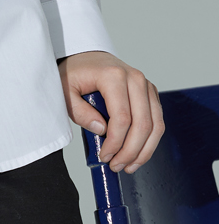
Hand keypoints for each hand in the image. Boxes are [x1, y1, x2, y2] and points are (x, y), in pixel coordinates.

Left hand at [58, 50, 164, 173]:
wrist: (86, 58)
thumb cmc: (75, 73)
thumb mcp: (66, 91)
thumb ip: (80, 112)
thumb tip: (101, 131)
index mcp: (113, 75)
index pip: (122, 118)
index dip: (115, 143)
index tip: (104, 156)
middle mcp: (135, 78)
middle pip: (143, 124)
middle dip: (130, 151)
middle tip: (116, 166)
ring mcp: (145, 85)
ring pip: (155, 125)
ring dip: (144, 151)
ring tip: (127, 166)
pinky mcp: (150, 93)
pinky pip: (157, 122)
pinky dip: (150, 141)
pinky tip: (136, 154)